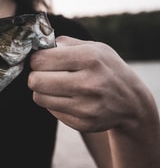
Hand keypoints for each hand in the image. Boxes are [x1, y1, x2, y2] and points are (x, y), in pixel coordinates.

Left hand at [28, 35, 143, 133]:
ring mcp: (86, 106)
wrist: (132, 101)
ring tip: (56, 86)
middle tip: (44, 74)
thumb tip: (37, 45)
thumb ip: (64, 44)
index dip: (36, 59)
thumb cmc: (106, 69)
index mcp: (89, 58)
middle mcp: (88, 83)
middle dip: (35, 75)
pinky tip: (68, 98)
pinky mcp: (83, 123)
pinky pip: (51, 111)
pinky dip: (54, 104)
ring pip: (39, 97)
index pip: (41, 60)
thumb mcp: (94, 47)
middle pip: (35, 80)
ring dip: (43, 90)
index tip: (41, 60)